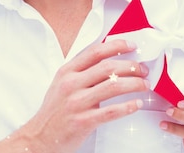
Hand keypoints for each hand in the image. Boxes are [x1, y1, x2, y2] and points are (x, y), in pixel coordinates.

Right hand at [0, 39, 148, 152]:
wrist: (39, 137)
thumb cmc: (54, 110)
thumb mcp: (62, 83)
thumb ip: (81, 71)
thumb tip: (109, 59)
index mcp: (67, 72)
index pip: (95, 51)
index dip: (117, 46)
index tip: (131, 46)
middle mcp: (71, 84)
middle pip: (108, 67)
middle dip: (131, 66)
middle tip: (143, 69)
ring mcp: (77, 103)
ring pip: (113, 87)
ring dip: (134, 84)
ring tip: (144, 85)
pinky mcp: (82, 122)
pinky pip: (111, 112)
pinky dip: (127, 107)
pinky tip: (136, 104)